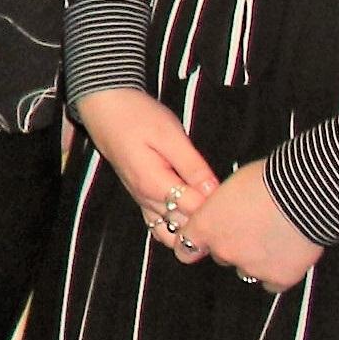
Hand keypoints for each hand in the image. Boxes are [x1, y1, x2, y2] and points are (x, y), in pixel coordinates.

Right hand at [75, 86, 221, 262]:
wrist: (103, 107)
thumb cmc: (136, 116)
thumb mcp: (169, 135)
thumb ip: (192, 166)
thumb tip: (215, 192)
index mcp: (154, 185)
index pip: (194, 211)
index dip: (217, 208)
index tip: (235, 199)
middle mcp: (146, 199)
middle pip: (183, 227)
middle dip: (207, 223)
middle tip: (230, 209)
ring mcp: (141, 200)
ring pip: (169, 232)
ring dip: (190, 230)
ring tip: (213, 217)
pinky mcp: (140, 195)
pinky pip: (158, 225)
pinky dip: (175, 228)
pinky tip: (192, 219)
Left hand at [183, 162, 325, 292]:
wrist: (305, 193)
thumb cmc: (270, 180)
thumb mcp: (230, 186)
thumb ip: (219, 206)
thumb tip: (222, 211)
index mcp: (206, 226)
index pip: (185, 247)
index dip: (195, 245)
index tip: (199, 246)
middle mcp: (224, 250)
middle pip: (221, 256)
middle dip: (233, 246)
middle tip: (252, 230)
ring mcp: (251, 267)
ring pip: (247, 270)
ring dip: (255, 259)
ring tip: (273, 238)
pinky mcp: (278, 277)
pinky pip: (273, 283)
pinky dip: (278, 272)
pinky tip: (287, 255)